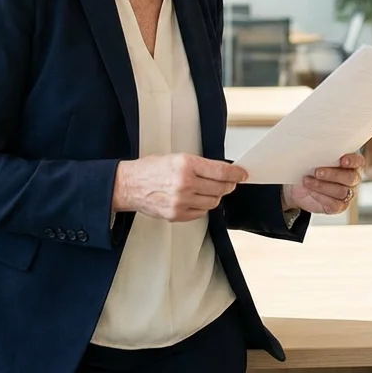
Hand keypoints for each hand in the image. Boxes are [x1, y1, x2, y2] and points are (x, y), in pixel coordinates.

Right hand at [113, 154, 246, 221]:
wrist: (129, 185)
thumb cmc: (150, 170)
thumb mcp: (176, 157)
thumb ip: (199, 165)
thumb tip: (221, 172)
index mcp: (185, 164)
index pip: (221, 171)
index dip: (236, 173)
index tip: (242, 174)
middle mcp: (185, 183)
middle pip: (220, 188)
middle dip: (228, 185)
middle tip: (228, 182)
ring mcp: (181, 201)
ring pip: (213, 202)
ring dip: (215, 196)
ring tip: (208, 190)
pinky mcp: (177, 215)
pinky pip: (201, 213)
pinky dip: (202, 206)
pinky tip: (196, 199)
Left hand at [283, 153, 364, 214]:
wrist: (300, 187)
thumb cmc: (309, 168)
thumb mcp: (313, 159)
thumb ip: (320, 155)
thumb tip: (312, 149)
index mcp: (350, 163)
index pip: (358, 161)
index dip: (352, 161)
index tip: (342, 160)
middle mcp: (352, 179)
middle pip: (350, 178)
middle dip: (333, 174)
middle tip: (317, 172)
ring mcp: (347, 194)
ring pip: (342, 192)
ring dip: (322, 186)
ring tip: (307, 181)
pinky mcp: (339, 206)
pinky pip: (334, 204)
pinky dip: (321, 197)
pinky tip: (311, 191)